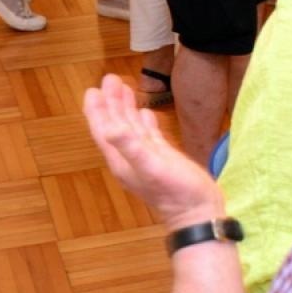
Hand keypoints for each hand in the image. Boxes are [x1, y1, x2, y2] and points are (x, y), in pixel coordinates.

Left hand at [84, 74, 224, 230]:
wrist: (198, 213)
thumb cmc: (176, 192)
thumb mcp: (152, 167)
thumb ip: (131, 147)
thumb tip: (111, 127)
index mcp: (123, 160)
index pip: (104, 130)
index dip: (97, 111)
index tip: (93, 90)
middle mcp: (131, 157)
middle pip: (116, 125)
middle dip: (111, 103)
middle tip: (110, 79)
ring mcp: (147, 157)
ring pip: (131, 128)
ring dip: (126, 108)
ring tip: (124, 88)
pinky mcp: (163, 158)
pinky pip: (148, 135)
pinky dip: (144, 122)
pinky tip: (146, 113)